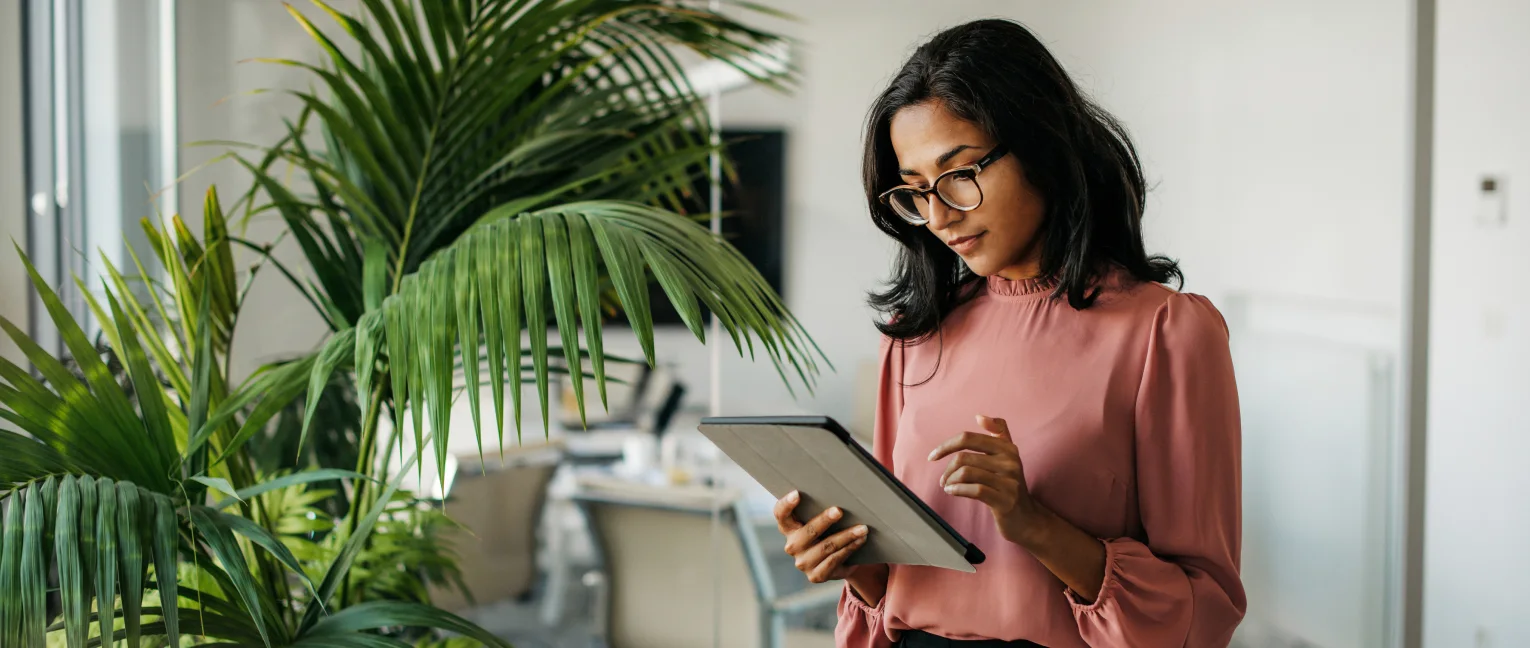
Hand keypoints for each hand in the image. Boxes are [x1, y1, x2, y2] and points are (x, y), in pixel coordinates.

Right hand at [773, 490, 869, 583]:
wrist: (837, 562)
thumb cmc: (828, 532)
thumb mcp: (820, 522)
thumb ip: (820, 510)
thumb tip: (841, 493)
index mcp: (788, 528)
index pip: (781, 514)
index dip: (786, 504)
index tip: (797, 493)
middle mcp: (792, 546)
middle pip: (808, 531)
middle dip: (824, 520)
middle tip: (839, 511)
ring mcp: (803, 563)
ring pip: (827, 546)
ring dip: (847, 536)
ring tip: (862, 528)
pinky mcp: (816, 576)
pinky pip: (835, 560)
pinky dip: (850, 548)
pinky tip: (860, 540)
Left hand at [928, 415, 1039, 545]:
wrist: (1026, 518)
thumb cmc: (1009, 485)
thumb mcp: (1008, 457)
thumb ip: (999, 433)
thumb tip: (979, 416)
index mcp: (1008, 448)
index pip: (968, 438)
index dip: (946, 445)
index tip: (933, 456)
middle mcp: (1011, 462)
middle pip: (964, 457)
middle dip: (947, 469)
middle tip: (943, 480)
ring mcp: (1009, 481)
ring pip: (966, 473)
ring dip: (950, 481)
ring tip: (948, 487)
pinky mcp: (1005, 500)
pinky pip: (974, 490)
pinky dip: (957, 490)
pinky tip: (952, 493)